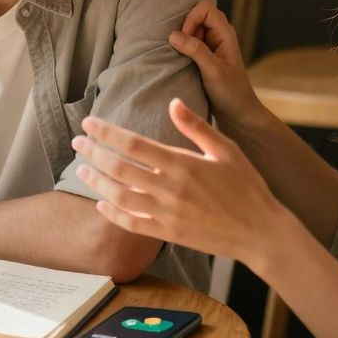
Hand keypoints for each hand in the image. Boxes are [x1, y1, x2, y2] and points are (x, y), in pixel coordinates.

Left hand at [71, 99, 289, 263]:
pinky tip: (100, 204)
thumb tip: (172, 102)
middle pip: (120, 168)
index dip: (106, 132)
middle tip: (77, 142)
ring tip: (82, 169)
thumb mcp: (226, 149)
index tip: (88, 123)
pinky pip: (133, 224)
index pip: (133, 143)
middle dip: (93, 153)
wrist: (260, 231)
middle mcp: (170, 189)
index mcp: (183, 164)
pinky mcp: (169, 234)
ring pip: (120, 196)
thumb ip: (196, 126)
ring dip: (97, 182)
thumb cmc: (247, 186)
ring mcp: (167, 214)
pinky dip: (113, 214)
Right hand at [167, 1, 268, 133]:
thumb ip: (195, 50)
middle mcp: (219, 35)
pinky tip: (178, 61)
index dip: (191, 19)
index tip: (185, 38)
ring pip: (191, 29)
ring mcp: (211, 46)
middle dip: (185, 27)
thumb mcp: (213, 70)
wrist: (238, 114)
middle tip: (180, 47)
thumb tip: (173, 35)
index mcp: (225, 33)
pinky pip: (189, 43)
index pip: (204, 8)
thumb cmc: (231, 92)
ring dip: (182, 39)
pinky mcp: (204, 57)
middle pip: (197, 15)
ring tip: (178, 55)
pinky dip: (182, 48)